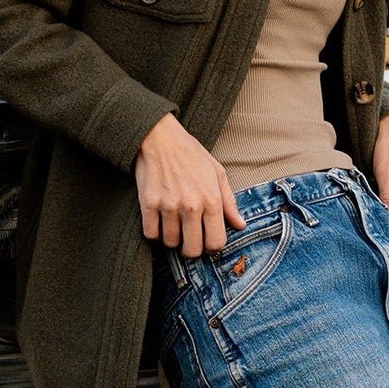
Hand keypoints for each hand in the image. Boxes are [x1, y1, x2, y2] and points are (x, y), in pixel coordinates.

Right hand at [134, 113, 245, 254]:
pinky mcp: (148, 204)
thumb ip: (230, 202)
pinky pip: (151, 234)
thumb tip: (240, 225)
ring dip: (172, 238)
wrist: (159, 137)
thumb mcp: (217, 173)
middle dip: (192, 248)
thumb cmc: (191, 154)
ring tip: (174, 224)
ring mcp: (168, 206)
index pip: (216, 243)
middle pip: (192, 250)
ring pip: (170, 243)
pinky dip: (154, 231)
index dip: (212, 246)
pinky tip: (160, 220)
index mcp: (211, 200)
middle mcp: (191, 206)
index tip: (207, 240)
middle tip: (189, 238)